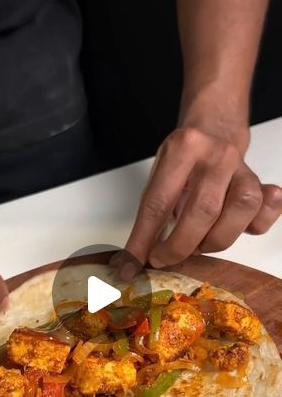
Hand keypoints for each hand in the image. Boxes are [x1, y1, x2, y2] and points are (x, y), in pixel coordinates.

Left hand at [119, 126, 281, 274]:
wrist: (217, 131)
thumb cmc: (185, 161)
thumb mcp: (159, 175)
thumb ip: (151, 213)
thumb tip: (132, 260)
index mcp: (183, 148)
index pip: (159, 202)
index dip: (144, 240)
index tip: (132, 265)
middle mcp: (218, 155)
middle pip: (203, 210)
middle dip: (179, 246)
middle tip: (163, 259)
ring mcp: (243, 169)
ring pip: (239, 211)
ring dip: (215, 240)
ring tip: (198, 245)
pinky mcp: (260, 184)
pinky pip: (264, 211)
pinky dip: (253, 227)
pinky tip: (235, 229)